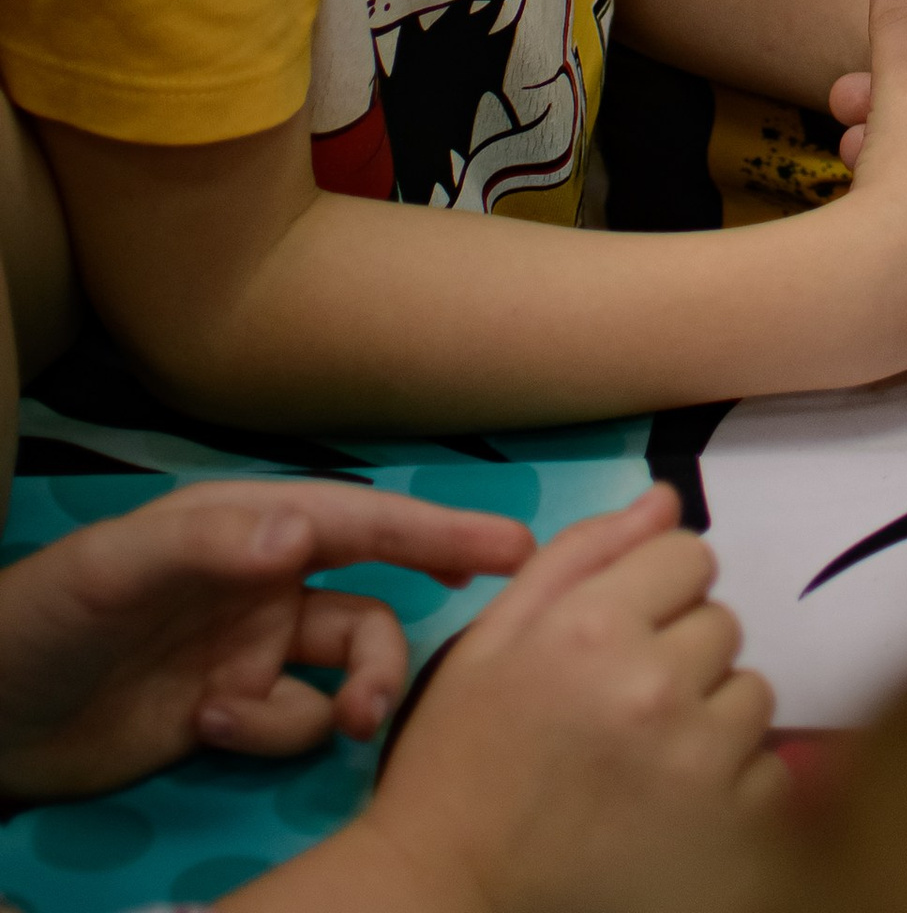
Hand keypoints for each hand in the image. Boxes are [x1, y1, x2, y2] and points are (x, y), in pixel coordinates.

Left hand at [0, 477, 533, 803]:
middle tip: (434, 677)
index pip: (357, 521)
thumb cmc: (42, 621)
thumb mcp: (113, 573)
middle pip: (368, 599)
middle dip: (403, 636)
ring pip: (343, 665)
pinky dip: (274, 732)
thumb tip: (308, 530)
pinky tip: (215, 729)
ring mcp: (248, 649)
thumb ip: (210, 546)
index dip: (436, 531)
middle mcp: (260, 582)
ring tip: (340, 727)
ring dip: (351, 695)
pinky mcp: (232, 713)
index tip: (512, 547)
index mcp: (244, 527)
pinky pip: (293, 721)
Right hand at [354, 488, 784, 912]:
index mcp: (594, 627)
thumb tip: (664, 500)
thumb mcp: (492, 637)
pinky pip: (770, 772)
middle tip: (623, 704)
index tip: (621, 635)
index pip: (690, 554)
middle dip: (682, 651)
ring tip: (648, 753)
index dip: (657, 590)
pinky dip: (735, 783)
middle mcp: (654, 685)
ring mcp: (696, 760)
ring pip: (752, 693)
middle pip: (722, 622)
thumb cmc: (462, 758)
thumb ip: (581, 554)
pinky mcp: (725, 828)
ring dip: (712, 714)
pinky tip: (676, 800)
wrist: (448, 884)